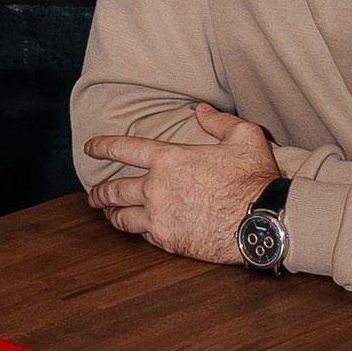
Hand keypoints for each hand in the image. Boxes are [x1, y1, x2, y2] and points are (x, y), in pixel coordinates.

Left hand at [83, 103, 279, 264]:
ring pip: (121, 217)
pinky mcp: (168, 241)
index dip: (102, 146)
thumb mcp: (244, 137)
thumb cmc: (254, 178)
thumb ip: (219, 121)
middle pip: (114, 189)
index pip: (123, 149)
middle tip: (93, 194)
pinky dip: (136, 231)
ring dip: (111, 214)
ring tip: (107, 214)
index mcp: (169, 158)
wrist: (262, 222)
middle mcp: (156, 188)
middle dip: (99, 191)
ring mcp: (159, 217)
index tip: (89, 147)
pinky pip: (142, 235)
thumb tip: (202, 110)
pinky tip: (136, 230)